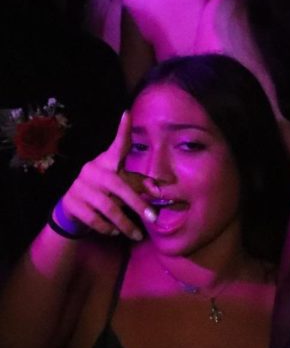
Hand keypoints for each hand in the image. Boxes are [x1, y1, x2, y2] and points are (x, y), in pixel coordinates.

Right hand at [61, 112, 151, 239]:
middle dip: (139, 205)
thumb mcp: (121, 185)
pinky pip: (95, 220)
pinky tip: (114, 232)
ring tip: (137, 234)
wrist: (73, 209)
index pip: (117, 145)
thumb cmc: (106, 192)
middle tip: (154, 219)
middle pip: (121, 187)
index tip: (127, 113)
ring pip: (109, 208)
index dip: (122, 130)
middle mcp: (92, 170)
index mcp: (107, 162)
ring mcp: (80, 186)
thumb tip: (160, 190)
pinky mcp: (72, 203)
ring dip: (125, 224)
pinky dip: (108, 228)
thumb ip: (139, 185)